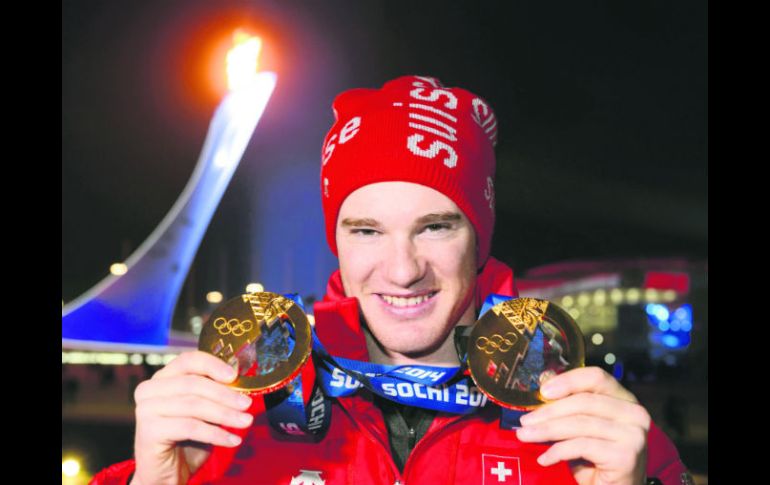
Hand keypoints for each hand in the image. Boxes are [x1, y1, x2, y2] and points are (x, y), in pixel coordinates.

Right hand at [131, 351, 253, 484]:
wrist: (165, 474)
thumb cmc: (186, 440)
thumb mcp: (203, 412)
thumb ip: (214, 394)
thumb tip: (241, 384)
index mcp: (163, 377)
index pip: (188, 360)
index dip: (213, 365)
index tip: (234, 376)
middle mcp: (150, 389)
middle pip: (194, 384)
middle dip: (225, 394)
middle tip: (248, 404)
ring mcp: (146, 409)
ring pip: (194, 405)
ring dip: (225, 414)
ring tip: (246, 422)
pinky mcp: (148, 430)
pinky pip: (190, 427)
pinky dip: (216, 434)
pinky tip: (233, 440)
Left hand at [516, 367, 649, 484]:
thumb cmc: (595, 460)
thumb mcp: (580, 428)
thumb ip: (568, 405)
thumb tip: (543, 381)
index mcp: (625, 400)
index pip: (596, 377)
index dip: (568, 381)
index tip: (542, 391)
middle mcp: (635, 414)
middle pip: (584, 401)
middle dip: (549, 410)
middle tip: (525, 420)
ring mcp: (633, 435)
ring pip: (580, 424)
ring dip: (546, 430)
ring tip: (525, 436)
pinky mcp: (626, 456)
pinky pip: (582, 446)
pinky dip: (557, 451)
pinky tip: (544, 458)